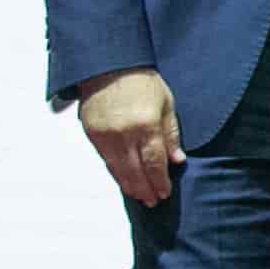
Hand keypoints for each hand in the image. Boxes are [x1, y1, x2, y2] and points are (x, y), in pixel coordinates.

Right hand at [76, 67, 183, 206]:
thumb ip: (171, 133)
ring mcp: (105, 136)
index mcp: (146, 125)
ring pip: (118, 170)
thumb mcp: (166, 103)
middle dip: (146, 189)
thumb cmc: (141, 82)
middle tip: (153, 201)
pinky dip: (116, 173)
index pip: (154, 163)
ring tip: (140, 196)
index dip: (160, 181)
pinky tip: (124, 181)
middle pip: (136, 172)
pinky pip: (106, 161)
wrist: (108, 66)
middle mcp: (124, 135)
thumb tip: (177, 160)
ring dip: (130, 186)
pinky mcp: (92, 135)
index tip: (165, 193)